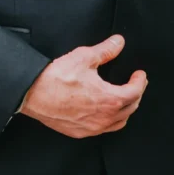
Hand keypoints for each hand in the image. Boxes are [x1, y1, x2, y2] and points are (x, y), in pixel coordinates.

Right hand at [18, 35, 146, 138]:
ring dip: (125, 110)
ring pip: (119, 122)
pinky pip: (103, 130)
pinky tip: (105, 113)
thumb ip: (105, 50)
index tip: (139, 75)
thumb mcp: (84, 57)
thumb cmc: (55, 78)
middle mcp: (104, 117)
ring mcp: (92, 127)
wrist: (33, 93)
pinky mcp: (80, 132)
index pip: (135, 92)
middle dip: (136, 95)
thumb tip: (117, 43)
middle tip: (135, 84)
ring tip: (124, 100)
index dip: (140, 82)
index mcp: (109, 99)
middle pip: (131, 108)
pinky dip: (110, 121)